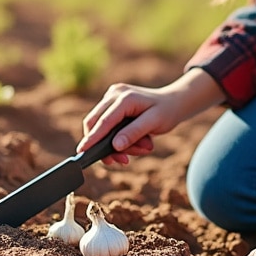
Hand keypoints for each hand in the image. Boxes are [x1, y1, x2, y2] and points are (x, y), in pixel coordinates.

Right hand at [79, 69, 221, 165]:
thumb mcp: (155, 123)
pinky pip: (106, 124)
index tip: (83, 152)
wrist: (173, 101)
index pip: (104, 121)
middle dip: (104, 145)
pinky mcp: (111, 103)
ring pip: (100, 125)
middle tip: (123, 161)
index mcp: (125, 97)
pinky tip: (134, 143)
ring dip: (116, 143)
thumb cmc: (166, 111)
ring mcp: (111, 97)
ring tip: (141, 148)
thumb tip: (115, 146)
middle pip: (95, 122)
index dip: (93, 138)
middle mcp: (115, 94)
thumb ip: (134, 133)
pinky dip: (117, 137)